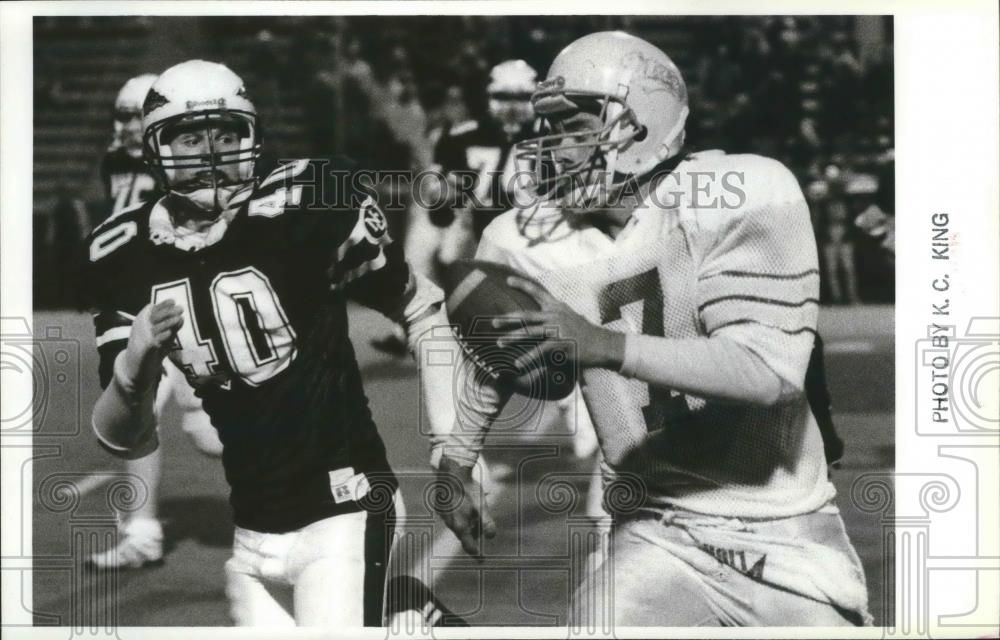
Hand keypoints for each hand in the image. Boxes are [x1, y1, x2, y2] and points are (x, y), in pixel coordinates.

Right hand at [122, 300, 183, 392]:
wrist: (137, 367)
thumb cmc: (152, 348)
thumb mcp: (163, 336)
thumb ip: (171, 328)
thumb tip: (181, 318)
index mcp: (143, 322)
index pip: (153, 311)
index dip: (163, 305)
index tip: (173, 301)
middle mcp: (141, 328)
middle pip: (155, 317)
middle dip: (168, 312)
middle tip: (180, 308)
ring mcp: (142, 338)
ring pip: (155, 328)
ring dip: (167, 322)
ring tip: (179, 318)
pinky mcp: (144, 350)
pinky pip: (153, 341)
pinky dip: (161, 337)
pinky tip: (169, 333)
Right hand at [432, 456, 495, 559]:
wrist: (452, 473)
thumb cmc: (468, 490)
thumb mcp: (481, 506)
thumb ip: (487, 522)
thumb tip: (491, 536)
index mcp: (459, 526)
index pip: (469, 545)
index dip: (476, 554)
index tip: (481, 560)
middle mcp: (449, 523)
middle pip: (464, 534)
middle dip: (473, 531)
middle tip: (481, 522)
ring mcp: (443, 515)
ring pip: (457, 524)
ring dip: (465, 522)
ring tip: (472, 509)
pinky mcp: (439, 507)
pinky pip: (450, 515)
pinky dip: (458, 513)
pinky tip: (462, 502)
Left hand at [491, 276, 625, 370]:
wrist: (603, 344)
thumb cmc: (586, 333)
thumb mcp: (571, 317)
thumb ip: (556, 316)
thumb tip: (543, 317)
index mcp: (557, 307)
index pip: (538, 292)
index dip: (523, 285)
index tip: (508, 280)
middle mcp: (555, 315)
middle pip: (526, 316)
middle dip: (508, 319)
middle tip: (493, 323)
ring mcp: (557, 329)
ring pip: (529, 332)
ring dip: (512, 338)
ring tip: (499, 343)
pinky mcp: (560, 344)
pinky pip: (540, 351)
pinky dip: (528, 358)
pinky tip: (518, 364)